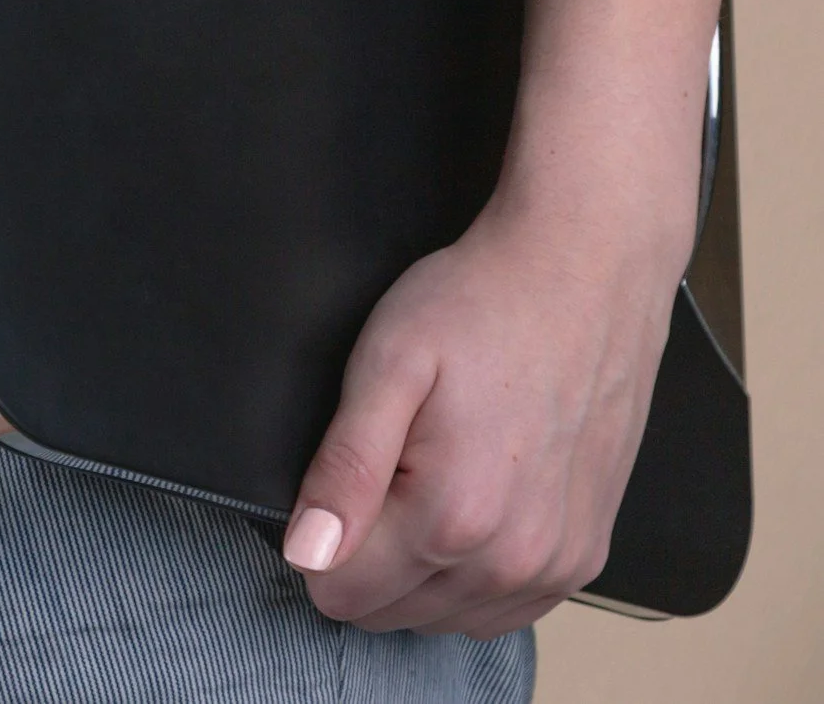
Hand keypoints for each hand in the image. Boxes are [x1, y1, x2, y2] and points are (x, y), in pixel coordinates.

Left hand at [279, 190, 685, 637]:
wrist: (584, 273)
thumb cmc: (481, 306)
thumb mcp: (385, 365)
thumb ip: (344, 469)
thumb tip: (305, 551)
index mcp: (452, 516)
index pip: (339, 592)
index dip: (317, 540)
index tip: (338, 482)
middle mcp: (512, 560)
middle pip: (388, 613)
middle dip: (364, 557)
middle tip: (385, 470)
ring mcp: (557, 565)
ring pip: (442, 619)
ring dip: (417, 572)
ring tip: (427, 480)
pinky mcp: (586, 557)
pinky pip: (503, 611)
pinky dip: (470, 579)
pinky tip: (466, 513)